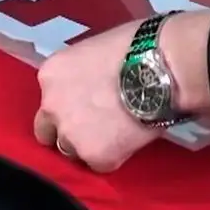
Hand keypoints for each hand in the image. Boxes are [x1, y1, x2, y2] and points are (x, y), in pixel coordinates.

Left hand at [33, 20, 161, 172]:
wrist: (161, 68)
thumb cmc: (135, 46)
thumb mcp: (93, 50)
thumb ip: (81, 74)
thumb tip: (92, 83)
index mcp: (51, 75)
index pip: (48, 101)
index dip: (67, 104)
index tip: (84, 104)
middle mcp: (51, 107)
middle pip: (48, 131)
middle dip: (67, 130)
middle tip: (94, 125)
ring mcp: (71, 135)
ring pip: (72, 150)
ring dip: (89, 144)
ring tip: (116, 134)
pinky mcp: (96, 156)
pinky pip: (100, 164)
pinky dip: (114, 155)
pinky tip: (130, 139)